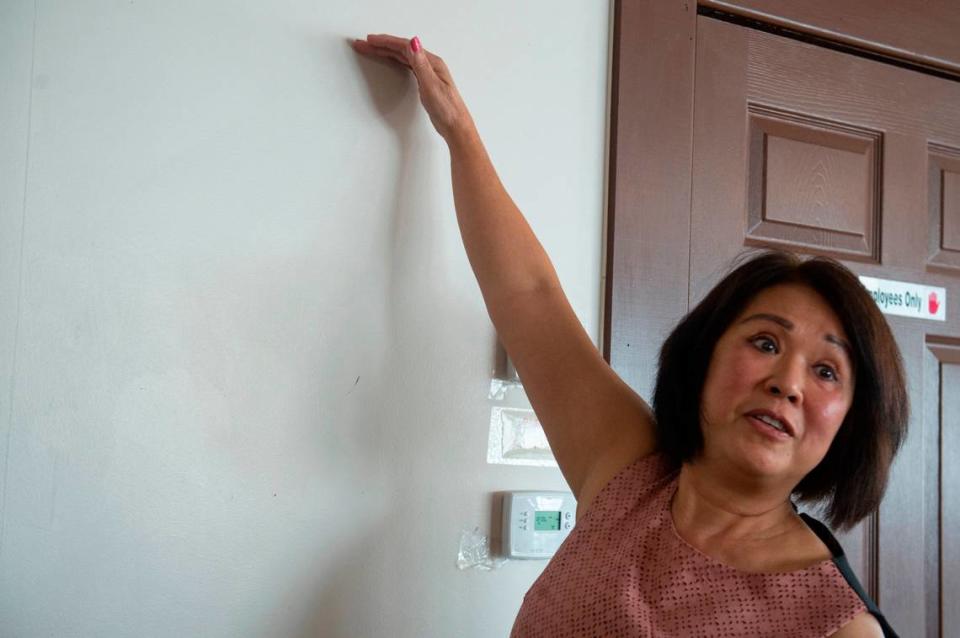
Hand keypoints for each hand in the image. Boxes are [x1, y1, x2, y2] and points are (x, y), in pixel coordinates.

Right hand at [352, 34, 476, 143]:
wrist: (456, 127)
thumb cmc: (447, 109)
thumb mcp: (431, 85)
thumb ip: (421, 64)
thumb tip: (413, 42)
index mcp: (431, 62)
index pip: (404, 46)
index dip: (386, 42)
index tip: (369, 40)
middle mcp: (429, 64)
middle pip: (401, 50)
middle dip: (381, 46)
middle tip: (363, 44)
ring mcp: (427, 73)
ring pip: (402, 57)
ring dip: (386, 52)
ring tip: (370, 49)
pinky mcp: (425, 82)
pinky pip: (406, 66)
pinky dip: (394, 61)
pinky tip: (389, 60)